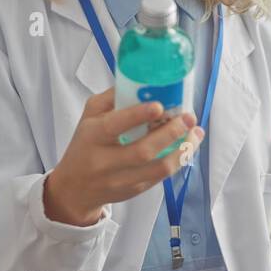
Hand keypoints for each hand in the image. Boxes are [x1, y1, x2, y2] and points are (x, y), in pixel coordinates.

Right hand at [43, 88, 204, 226]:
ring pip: (157, 169)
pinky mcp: (135, 191)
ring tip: (195, 133)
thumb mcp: (89, 116)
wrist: (75, 188)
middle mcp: (105, 161)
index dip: (137, 115)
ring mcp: (121, 179)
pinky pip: (161, 177)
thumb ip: (112, 98)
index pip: (114, 126)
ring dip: (182, 150)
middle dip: (170, 133)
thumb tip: (141, 80)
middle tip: (188, 117)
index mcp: (92, 137)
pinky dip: (178, 160)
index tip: (159, 106)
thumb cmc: (86, 144)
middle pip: (142, 151)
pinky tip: (187, 146)